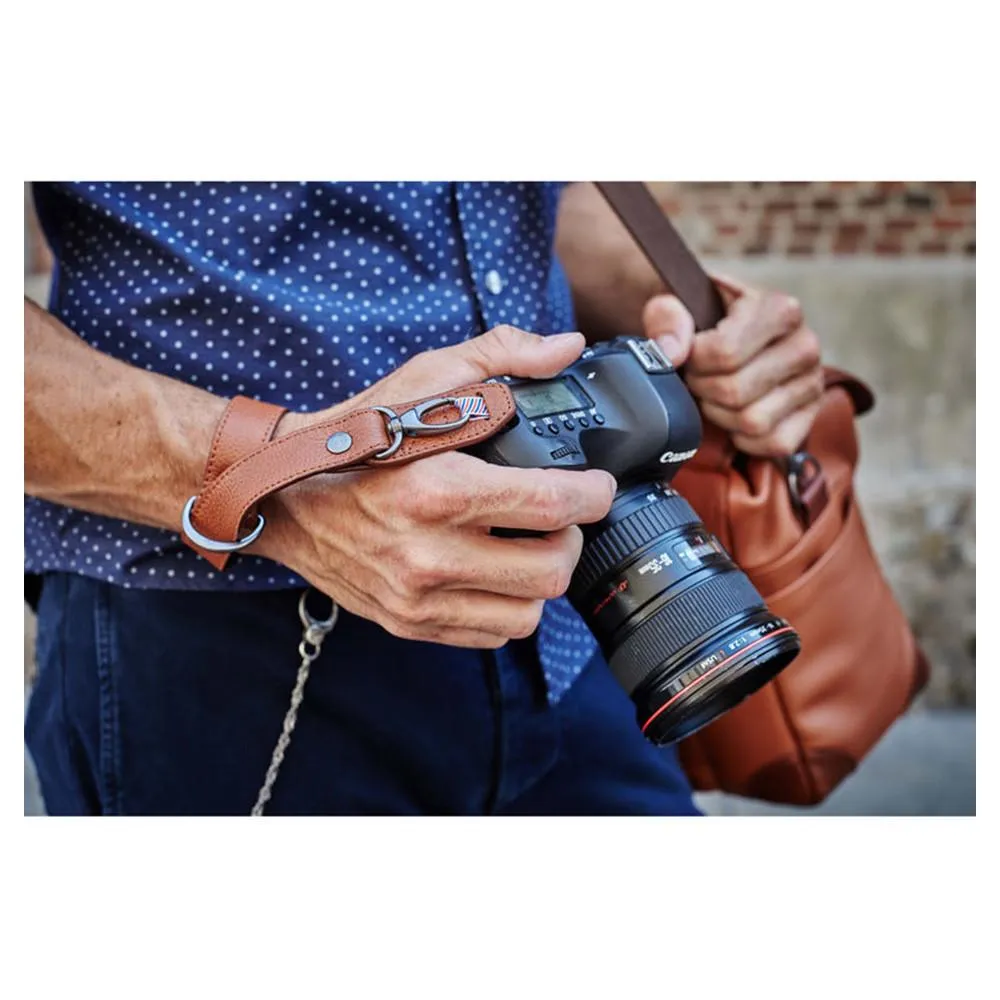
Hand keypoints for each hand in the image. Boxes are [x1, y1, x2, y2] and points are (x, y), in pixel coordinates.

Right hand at [256, 326, 616, 647]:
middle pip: (550, 568)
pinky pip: (491, 634)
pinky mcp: (409, 622)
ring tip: (527, 547)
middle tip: (560, 517)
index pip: (552, 504)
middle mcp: (428, 552)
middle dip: (571, 538)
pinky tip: (494, 573)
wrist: (284, 495)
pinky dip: (507, 606)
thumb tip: (567, 347)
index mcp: (438, 487)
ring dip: (540, 579)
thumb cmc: (358, 434)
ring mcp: (417, 596)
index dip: (593, 495)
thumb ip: (501, 354)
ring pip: (528, 613)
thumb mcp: (425, 377)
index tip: (596, 486)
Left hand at [641, 275, 823, 456]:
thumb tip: (670, 353)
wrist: (728, 333)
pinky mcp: (810, 416)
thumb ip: (667, 316)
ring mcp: (813, 383)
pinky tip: (732, 414)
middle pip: (735, 392)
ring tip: (714, 393)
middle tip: (697, 376)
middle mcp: (805, 345)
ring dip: (720, 414)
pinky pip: (774, 444)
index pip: (726, 353)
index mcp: (781, 309)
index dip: (694, 361)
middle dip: (703, 389)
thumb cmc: (704, 318)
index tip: (690, 353)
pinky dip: (744, 438)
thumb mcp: (677, 303)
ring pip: (753, 422)